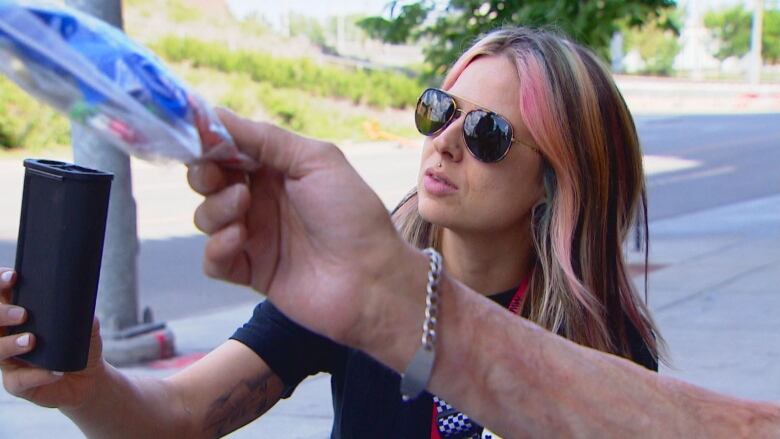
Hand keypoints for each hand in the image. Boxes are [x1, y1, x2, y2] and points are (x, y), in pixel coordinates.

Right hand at [0, 268, 106, 408]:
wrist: (88, 377)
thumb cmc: (80, 344)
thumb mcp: (86, 326)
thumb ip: (82, 312)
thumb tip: (81, 300)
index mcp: (17, 314)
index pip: (0, 295)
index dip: (0, 282)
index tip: (13, 277)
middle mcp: (6, 334)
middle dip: (1, 313)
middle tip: (23, 314)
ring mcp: (9, 359)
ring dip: (11, 344)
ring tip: (32, 341)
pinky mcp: (16, 383)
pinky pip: (18, 380)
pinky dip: (37, 375)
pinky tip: (54, 371)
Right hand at [188, 109, 411, 344]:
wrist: (370, 279)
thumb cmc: (351, 214)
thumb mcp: (316, 161)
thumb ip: (265, 138)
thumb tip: (215, 115)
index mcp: (278, 168)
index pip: (229, 148)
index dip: (208, 141)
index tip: (195, 136)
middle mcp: (262, 199)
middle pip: (208, 180)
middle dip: (203, 173)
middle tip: (217, 176)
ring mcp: (255, 235)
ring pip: (206, 216)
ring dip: (215, 208)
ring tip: (242, 206)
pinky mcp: (250, 271)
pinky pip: (213, 258)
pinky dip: (217, 247)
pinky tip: (239, 239)